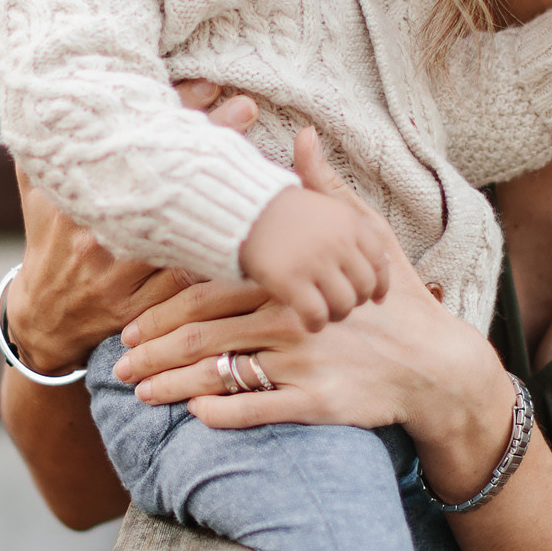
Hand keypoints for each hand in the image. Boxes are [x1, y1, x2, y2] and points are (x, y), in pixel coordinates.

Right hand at [6, 79, 258, 371]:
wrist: (46, 319)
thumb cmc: (49, 243)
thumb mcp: (37, 196)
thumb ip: (45, 149)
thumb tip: (47, 95)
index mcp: (73, 200)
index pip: (126, 145)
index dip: (170, 111)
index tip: (209, 85)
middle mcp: (97, 234)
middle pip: (160, 181)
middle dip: (205, 141)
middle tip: (245, 109)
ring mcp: (122, 274)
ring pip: (182, 230)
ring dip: (223, 199)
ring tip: (261, 165)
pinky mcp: (144, 307)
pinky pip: (190, 280)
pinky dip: (220, 257)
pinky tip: (253, 234)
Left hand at [118, 129, 505, 436]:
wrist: (435, 364)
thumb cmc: (397, 301)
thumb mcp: (365, 237)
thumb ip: (324, 191)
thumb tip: (305, 136)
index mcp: (287, 283)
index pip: (207, 294)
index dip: (162, 307)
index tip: (128, 320)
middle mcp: (287, 321)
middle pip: (202, 334)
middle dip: (153, 349)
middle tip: (116, 361)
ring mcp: (300, 364)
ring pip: (220, 374)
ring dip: (172, 385)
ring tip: (136, 393)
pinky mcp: (315, 403)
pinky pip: (258, 408)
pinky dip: (222, 411)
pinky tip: (195, 414)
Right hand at [237, 131, 395, 328]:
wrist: (239, 208)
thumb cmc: (282, 206)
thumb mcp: (322, 198)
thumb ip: (353, 223)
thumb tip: (384, 248)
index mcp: (350, 222)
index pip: (379, 263)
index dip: (379, 285)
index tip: (375, 297)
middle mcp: (339, 242)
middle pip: (363, 288)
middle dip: (354, 301)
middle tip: (340, 304)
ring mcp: (315, 262)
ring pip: (343, 305)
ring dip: (335, 315)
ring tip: (323, 312)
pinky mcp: (291, 281)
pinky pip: (316, 315)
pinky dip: (315, 323)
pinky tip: (308, 321)